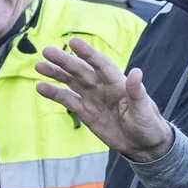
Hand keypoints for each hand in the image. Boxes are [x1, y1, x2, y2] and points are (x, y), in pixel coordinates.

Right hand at [34, 38, 173, 160]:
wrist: (142, 144)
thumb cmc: (148, 124)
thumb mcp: (144, 109)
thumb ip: (137, 92)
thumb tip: (136, 72)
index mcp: (118, 83)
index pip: (101, 64)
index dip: (88, 54)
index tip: (73, 42)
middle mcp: (103, 86)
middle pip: (81, 70)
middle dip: (65, 61)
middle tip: (47, 51)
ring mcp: (93, 98)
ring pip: (71, 82)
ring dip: (56, 73)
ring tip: (39, 65)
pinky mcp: (86, 112)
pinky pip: (68, 101)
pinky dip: (55, 94)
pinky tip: (41, 87)